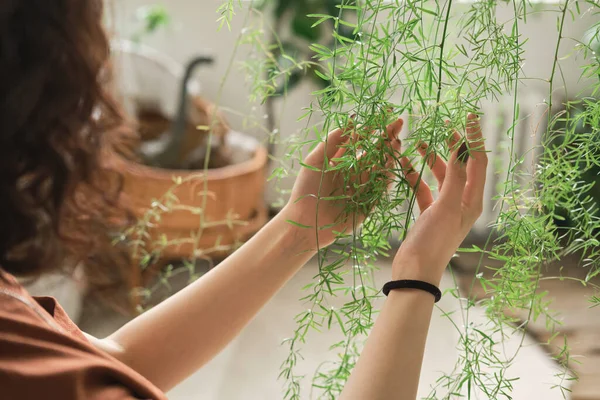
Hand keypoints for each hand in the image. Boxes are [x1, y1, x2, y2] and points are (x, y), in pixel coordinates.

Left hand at [281, 117, 403, 248]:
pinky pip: (381, 186)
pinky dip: (388, 174)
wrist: (306, 223)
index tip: (384, 113)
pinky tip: (392, 161)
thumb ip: (333, 141)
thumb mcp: (316, 160)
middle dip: (386, 137)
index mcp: (341, 161)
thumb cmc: (306, 191)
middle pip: (373, 151)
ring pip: (380, 167)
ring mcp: (362, 187)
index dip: (371, 128)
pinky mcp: (368, 202)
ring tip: (397, 140)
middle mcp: (354, 172)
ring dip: (389, 154)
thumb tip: (352, 120)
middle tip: (398, 122)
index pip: (359, 140)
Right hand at [392, 114, 486, 284]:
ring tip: (417, 142)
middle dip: (452, 145)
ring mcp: (444, 208)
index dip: (473, 138)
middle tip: (443, 125)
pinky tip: (404, 165)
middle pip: (460, 166)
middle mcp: (461, 202)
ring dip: (430, 159)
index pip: (477, 161)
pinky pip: (423, 188)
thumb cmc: (433, 241)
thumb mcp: (445, 206)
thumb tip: (461, 146)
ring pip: (440, 175)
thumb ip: (454, 175)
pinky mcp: (428, 213)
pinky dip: (415, 176)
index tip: (466, 116)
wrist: (414, 271)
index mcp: (472, 200)